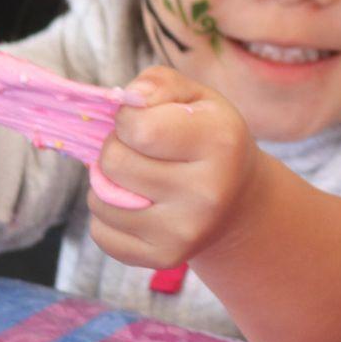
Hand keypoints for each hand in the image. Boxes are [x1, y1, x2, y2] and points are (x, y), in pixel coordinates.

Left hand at [86, 66, 262, 268]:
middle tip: (141, 150)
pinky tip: (138, 207)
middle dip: (116, 148)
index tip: (143, 120)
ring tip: (140, 177)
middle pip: (113, 163)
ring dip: (108, 183)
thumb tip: (128, 98)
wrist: (239, 201)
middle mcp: (208, 191)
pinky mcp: (165, 258)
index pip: (138, 127)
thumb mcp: (196, 98)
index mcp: (220, 140)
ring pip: (100, 199)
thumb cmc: (209, 138)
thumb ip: (159, 83)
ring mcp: (187, 230)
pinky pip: (101, 233)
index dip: (128, 118)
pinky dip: (109, 217)